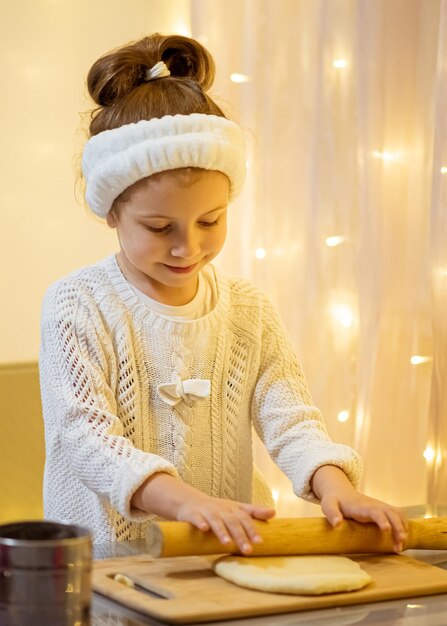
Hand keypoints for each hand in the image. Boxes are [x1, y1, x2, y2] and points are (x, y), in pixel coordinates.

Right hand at [131, 472, 274, 553]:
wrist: (191, 502)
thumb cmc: (217, 509)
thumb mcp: (236, 508)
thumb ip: (254, 511)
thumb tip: (274, 512)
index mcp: (233, 509)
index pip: (245, 519)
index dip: (252, 530)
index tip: (260, 542)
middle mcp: (221, 510)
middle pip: (232, 522)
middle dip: (240, 536)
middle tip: (247, 550)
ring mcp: (207, 512)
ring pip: (216, 521)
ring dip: (221, 531)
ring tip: (227, 543)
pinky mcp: (193, 515)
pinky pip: (197, 519)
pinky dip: (200, 523)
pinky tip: (204, 529)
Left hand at [321, 490, 407, 551]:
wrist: (340, 491)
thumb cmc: (334, 500)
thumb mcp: (328, 505)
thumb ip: (331, 513)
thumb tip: (337, 524)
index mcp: (361, 506)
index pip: (375, 511)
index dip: (381, 519)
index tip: (386, 530)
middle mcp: (374, 504)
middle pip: (391, 513)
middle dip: (398, 527)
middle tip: (399, 544)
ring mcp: (380, 506)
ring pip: (397, 514)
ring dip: (403, 529)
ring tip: (400, 546)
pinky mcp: (383, 510)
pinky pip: (398, 515)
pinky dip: (403, 526)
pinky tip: (401, 539)